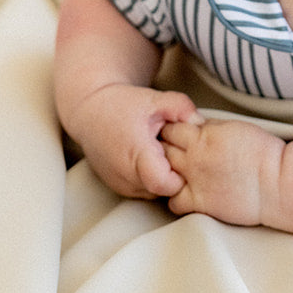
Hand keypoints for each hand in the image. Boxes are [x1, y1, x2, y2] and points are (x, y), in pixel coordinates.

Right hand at [66, 83, 201, 199]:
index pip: (166, 185)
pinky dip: (150, 178)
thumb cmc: (122, 105)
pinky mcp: (118, 188)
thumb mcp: (155, 99)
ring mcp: (120, 185)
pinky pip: (144, 191)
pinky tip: (150, 158)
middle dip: (174, 174)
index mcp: (136, 154)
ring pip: (155, 193)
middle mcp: (125, 176)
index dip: (180, 175)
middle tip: (172, 149)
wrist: (90, 111)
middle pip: (164, 191)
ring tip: (159, 151)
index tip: (182, 156)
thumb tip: (202, 123)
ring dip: (162, 177)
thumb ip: (182, 108)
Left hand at [161, 119, 284, 225]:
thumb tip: (194, 127)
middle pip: (161, 148)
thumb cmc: (262, 153)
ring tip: (174, 172)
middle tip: (168, 153)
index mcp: (205, 135)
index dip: (169, 130)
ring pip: (162, 173)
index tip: (172, 135)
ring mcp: (195, 181)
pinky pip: (172, 201)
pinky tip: (184, 193)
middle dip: (161, 149)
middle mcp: (195, 157)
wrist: (276, 183)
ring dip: (164, 172)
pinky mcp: (200, 203)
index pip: (171, 128)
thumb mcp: (234, 127)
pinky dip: (174, 197)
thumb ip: (209, 127)